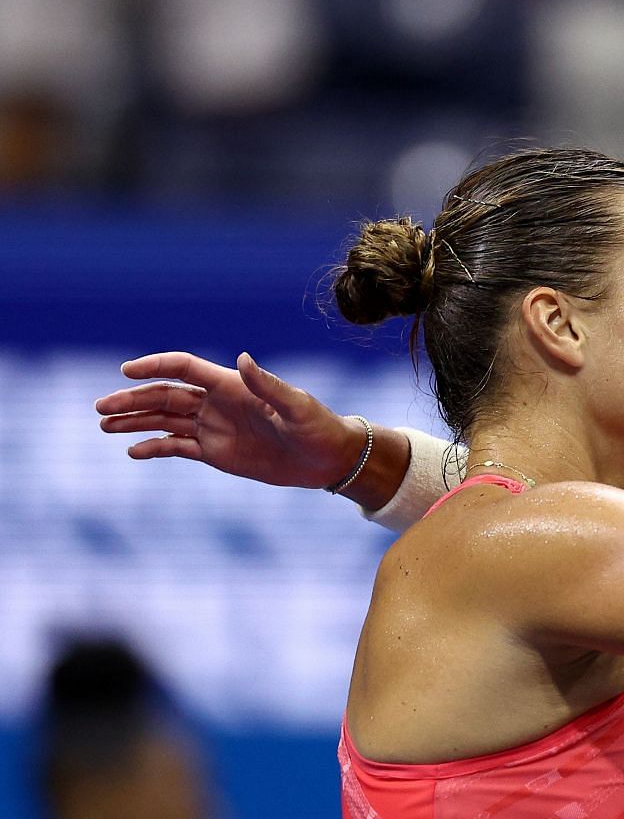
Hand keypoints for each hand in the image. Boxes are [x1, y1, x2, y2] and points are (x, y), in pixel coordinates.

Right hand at [95, 351, 363, 487]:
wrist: (328, 460)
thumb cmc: (318, 427)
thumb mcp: (296, 407)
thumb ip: (267, 385)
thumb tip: (243, 358)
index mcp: (231, 386)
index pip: (184, 369)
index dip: (155, 366)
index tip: (126, 370)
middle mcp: (216, 403)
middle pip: (164, 395)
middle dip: (132, 399)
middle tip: (100, 407)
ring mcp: (213, 428)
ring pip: (164, 421)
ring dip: (134, 421)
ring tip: (104, 426)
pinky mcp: (215, 452)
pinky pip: (177, 447)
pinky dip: (154, 448)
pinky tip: (132, 452)